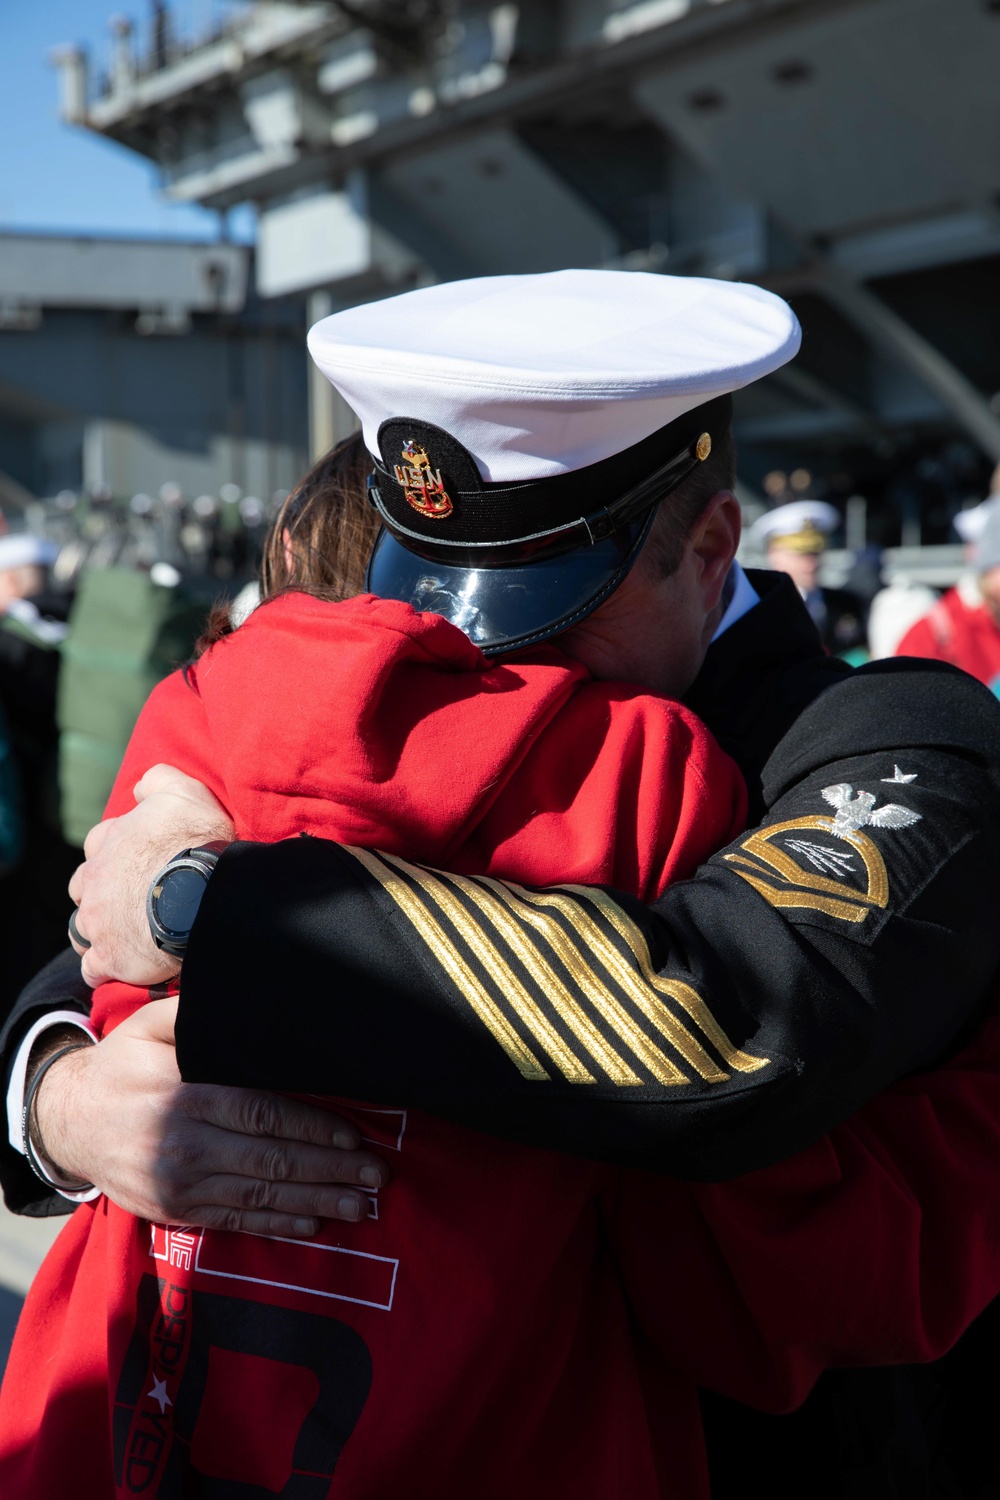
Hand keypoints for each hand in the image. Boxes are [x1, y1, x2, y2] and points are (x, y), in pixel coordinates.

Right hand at [33, 998, 388, 1232]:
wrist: (68, 1121)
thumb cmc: (123, 1064)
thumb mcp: (149, 1025)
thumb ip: (198, 1014)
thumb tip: (247, 998)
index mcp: (185, 1093)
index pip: (262, 1112)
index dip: (313, 1126)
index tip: (356, 1134)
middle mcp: (184, 1143)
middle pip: (270, 1159)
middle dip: (330, 1169)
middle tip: (378, 1175)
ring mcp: (179, 1182)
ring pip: (260, 1195)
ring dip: (316, 1202)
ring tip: (362, 1206)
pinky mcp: (175, 1209)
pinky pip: (235, 1220)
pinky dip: (277, 1225)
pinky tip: (313, 1224)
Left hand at [69, 764, 234, 986]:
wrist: (204, 891)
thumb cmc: (195, 842)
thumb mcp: (183, 793)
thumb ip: (158, 781)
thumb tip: (141, 787)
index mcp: (108, 841)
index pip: (98, 843)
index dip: (116, 851)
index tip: (136, 860)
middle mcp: (94, 879)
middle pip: (83, 887)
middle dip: (99, 892)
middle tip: (130, 899)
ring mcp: (97, 920)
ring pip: (81, 928)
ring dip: (97, 930)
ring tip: (122, 935)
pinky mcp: (108, 955)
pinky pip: (93, 967)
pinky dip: (103, 967)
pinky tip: (120, 965)